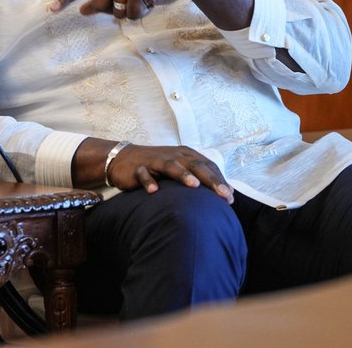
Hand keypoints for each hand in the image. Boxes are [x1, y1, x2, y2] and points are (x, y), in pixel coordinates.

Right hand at [108, 143, 233, 203]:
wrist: (122, 158)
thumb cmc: (157, 167)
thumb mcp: (179, 168)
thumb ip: (200, 177)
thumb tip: (227, 194)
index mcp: (184, 154)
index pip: (206, 165)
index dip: (219, 179)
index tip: (230, 197)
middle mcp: (172, 155)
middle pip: (194, 165)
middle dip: (210, 179)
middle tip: (223, 194)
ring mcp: (155, 161)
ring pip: (171, 166)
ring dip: (182, 174)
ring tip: (194, 185)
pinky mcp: (138, 168)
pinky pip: (144, 174)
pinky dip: (149, 181)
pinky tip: (154, 191)